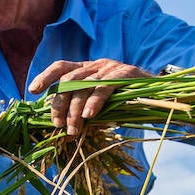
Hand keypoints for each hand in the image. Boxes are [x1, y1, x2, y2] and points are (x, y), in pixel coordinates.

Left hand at [28, 58, 150, 135]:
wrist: (161, 93)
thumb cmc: (126, 101)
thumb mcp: (100, 103)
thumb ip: (82, 107)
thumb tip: (61, 124)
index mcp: (87, 69)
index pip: (61, 67)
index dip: (45, 76)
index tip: (33, 90)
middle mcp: (96, 65)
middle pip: (68, 81)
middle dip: (59, 104)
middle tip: (57, 125)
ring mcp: (111, 68)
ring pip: (83, 86)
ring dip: (75, 110)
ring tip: (73, 129)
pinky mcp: (126, 73)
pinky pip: (104, 87)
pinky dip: (95, 101)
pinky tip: (90, 116)